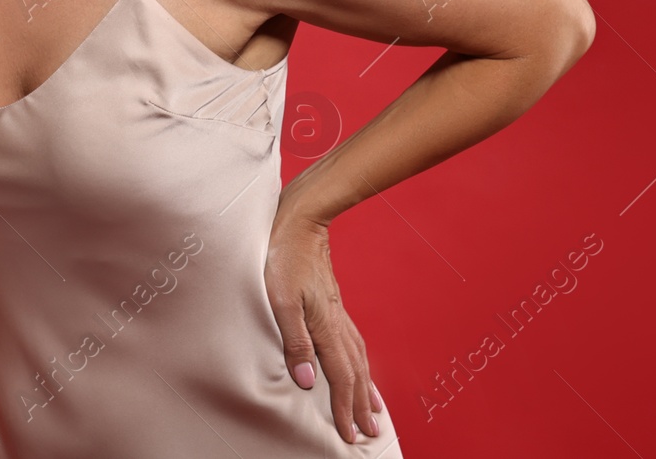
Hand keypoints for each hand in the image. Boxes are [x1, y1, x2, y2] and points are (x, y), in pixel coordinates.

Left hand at [265, 207, 382, 443]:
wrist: (300, 221)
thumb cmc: (284, 258)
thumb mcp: (280, 299)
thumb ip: (294, 340)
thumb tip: (306, 380)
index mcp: (326, 326)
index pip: (341, 377)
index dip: (345, 408)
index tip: (351, 434)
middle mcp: (337, 323)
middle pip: (356, 373)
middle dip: (362, 405)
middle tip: (371, 433)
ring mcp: (337, 312)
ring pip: (359, 358)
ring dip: (366, 386)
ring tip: (375, 408)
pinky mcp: (333, 303)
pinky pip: (354, 342)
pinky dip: (361, 362)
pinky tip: (359, 364)